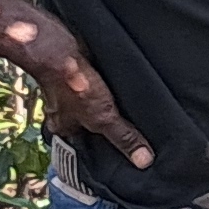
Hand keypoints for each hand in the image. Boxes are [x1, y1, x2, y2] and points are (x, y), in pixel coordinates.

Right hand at [26, 42, 152, 169]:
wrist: (57, 46)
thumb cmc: (73, 85)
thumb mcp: (102, 118)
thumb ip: (122, 138)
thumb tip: (144, 162)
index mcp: (65, 128)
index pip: (90, 146)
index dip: (109, 149)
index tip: (135, 152)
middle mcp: (67, 111)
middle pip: (97, 123)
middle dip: (118, 124)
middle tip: (150, 131)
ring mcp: (75, 90)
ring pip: (102, 103)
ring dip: (120, 104)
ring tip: (151, 111)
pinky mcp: (86, 71)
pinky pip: (105, 84)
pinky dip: (118, 86)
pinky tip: (138, 86)